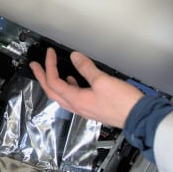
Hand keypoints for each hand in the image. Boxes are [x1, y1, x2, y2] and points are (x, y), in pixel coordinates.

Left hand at [29, 48, 143, 128]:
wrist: (138, 117)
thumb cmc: (123, 103)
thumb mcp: (103, 81)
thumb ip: (86, 68)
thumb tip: (75, 57)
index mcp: (76, 100)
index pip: (54, 82)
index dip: (49, 66)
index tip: (49, 54)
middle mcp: (77, 107)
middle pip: (52, 91)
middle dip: (42, 77)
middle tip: (35, 66)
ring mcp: (84, 109)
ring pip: (62, 95)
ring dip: (54, 83)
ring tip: (50, 72)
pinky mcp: (93, 108)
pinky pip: (74, 98)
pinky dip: (69, 87)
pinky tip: (73, 80)